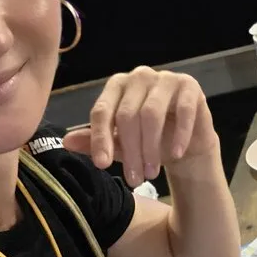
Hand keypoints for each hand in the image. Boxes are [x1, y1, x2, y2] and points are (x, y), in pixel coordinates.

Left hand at [62, 67, 217, 185]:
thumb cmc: (151, 141)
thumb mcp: (121, 144)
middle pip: (127, 115)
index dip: (100, 139)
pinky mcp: (190, 86)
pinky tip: (176, 154)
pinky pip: (183, 110)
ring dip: (151, 148)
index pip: (102, 110)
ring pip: (151, 113)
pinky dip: (179, 135)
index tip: (102, 165)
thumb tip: (66, 142)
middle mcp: (139, 77)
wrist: (187, 143)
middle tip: (134, 179)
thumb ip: (97, 140)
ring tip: (151, 173)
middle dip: (130, 151)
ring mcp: (165, 78)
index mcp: (117, 86)